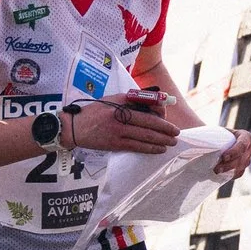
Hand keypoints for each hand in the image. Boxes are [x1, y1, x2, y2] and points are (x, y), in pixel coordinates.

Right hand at [65, 96, 179, 154]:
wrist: (74, 127)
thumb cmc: (94, 111)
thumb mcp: (111, 99)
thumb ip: (130, 100)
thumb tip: (152, 102)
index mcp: (120, 104)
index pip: (145, 109)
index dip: (160, 115)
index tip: (168, 118)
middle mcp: (119, 118)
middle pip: (148, 124)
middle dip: (165, 130)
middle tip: (176, 133)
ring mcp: (117, 132)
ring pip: (144, 137)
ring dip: (161, 141)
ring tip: (171, 143)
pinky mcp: (114, 144)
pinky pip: (136, 147)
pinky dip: (149, 149)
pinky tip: (159, 150)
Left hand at [213, 129, 250, 176]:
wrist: (218, 141)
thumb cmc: (217, 135)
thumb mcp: (217, 133)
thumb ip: (212, 138)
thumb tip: (198, 144)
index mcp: (245, 136)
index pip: (243, 145)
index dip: (234, 152)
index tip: (223, 157)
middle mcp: (249, 148)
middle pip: (242, 158)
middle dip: (229, 165)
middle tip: (216, 169)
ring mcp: (247, 159)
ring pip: (240, 167)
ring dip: (228, 171)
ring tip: (216, 172)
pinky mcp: (243, 167)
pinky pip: (239, 173)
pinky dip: (230, 175)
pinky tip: (221, 176)